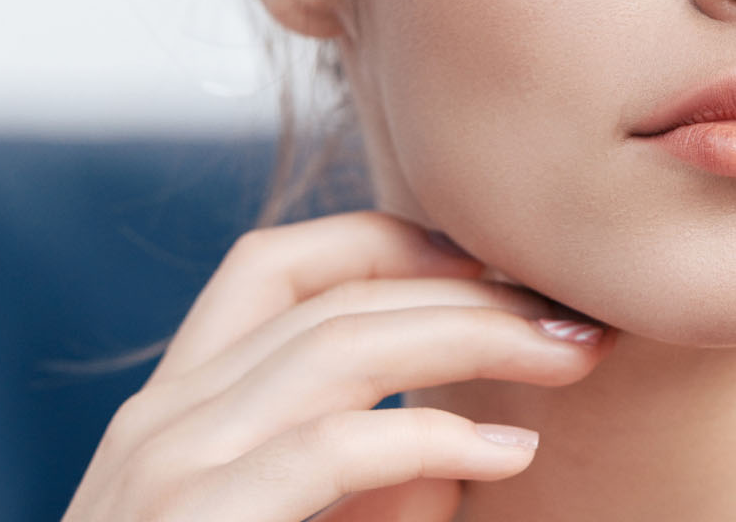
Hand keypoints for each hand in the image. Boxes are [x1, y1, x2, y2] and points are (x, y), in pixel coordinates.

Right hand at [61, 210, 614, 520]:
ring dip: (474, 337)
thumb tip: (454, 453)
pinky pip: (332, 451)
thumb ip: (361, 485)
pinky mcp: (191, 521)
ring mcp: (167, 467)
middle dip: (469, 289)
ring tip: (570, 357)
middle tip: (574, 317)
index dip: (394, 241)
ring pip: (339, 346)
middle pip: (333, 295)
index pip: (277, 266)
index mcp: (179, 408)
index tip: (498, 266)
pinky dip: (435, 437)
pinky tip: (513, 451)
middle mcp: (161, 419)